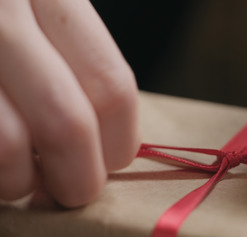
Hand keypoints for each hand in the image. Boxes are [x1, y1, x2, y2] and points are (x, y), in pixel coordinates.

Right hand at [0, 0, 139, 206]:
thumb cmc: (9, 12)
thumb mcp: (43, 10)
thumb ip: (74, 61)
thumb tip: (107, 142)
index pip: (111, 86)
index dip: (120, 140)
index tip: (114, 160)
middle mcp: (5, 15)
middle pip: (67, 123)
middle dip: (79, 177)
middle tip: (74, 189)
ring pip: (9, 146)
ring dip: (21, 182)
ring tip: (23, 178)